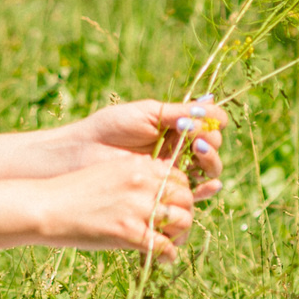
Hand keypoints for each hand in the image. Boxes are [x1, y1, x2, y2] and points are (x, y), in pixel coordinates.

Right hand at [36, 151, 196, 262]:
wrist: (47, 207)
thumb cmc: (75, 192)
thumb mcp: (111, 172)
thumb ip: (138, 178)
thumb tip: (161, 194)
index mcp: (140, 165)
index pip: (180, 178)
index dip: (181, 195)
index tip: (174, 207)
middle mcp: (143, 182)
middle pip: (186, 198)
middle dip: (185, 214)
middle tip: (176, 229)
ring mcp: (137, 207)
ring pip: (182, 221)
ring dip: (180, 235)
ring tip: (171, 244)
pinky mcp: (128, 231)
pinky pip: (163, 245)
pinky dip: (168, 255)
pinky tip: (163, 259)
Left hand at [63, 99, 225, 199]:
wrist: (84, 153)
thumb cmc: (111, 127)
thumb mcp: (148, 113)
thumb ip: (180, 113)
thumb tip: (215, 107)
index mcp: (176, 125)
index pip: (209, 122)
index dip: (212, 121)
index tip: (200, 120)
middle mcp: (179, 147)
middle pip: (212, 145)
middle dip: (211, 141)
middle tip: (198, 139)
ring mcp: (174, 169)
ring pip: (209, 168)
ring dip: (211, 160)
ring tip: (199, 152)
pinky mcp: (166, 190)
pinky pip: (194, 191)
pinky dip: (207, 189)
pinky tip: (211, 185)